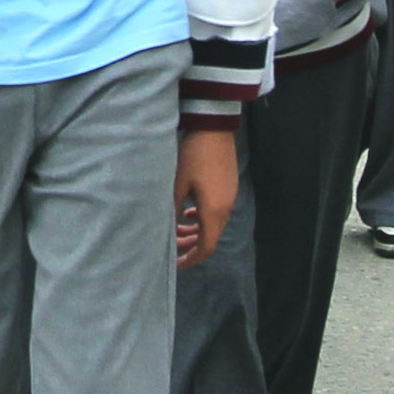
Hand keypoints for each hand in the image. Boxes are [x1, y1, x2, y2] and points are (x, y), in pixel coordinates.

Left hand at [173, 129, 237, 266]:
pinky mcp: (229, 188)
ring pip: (213, 225)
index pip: (206, 247)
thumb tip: (164, 229)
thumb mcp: (177, 185)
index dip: (192, 258)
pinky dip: (203, 218)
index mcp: (213, 212)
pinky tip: (189, 211)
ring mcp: (229, 198)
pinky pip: (217, 212)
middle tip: (172, 246)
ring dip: (196, 230)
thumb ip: (172, 209)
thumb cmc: (194, 157)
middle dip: (190, 245)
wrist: (214, 130)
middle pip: (210, 238)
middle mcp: (225, 209)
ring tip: (178, 227)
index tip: (177, 263)